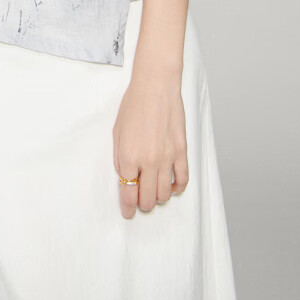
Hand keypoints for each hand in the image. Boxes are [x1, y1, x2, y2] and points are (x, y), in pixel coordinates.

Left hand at [112, 58, 188, 219]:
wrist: (155, 86)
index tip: (127, 213)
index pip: (128, 194)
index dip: (127, 208)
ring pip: (164, 194)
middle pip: (147, 199)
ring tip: (154, 192)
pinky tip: (171, 186)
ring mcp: (167, 158)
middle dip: (142, 205)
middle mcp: (148, 161)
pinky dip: (177, 189)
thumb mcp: (117, 132)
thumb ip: (120, 158)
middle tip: (140, 202)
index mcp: (128, 157)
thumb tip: (126, 177)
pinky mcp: (181, 151)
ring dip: (158, 198)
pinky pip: (182, 180)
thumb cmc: (134, 105)